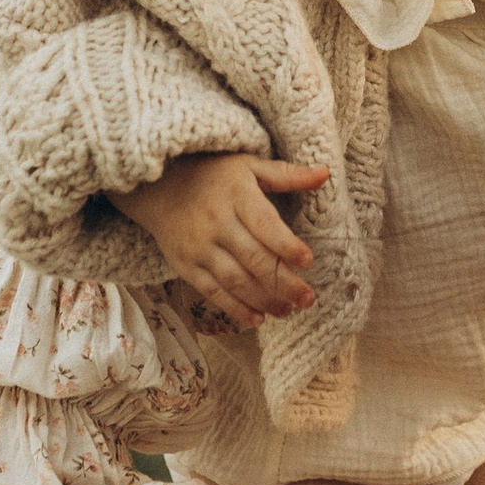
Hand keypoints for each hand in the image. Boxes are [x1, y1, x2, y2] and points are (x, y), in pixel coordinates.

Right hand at [120, 151, 328, 325]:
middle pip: (254, 259)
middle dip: (284, 283)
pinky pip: (213, 292)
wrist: (159, 186)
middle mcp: (217, 223)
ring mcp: (200, 248)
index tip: (308, 260)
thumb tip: (325, 174)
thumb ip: (287, 174)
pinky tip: (258, 319)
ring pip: (236, 281)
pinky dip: (236, 309)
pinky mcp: (187, 266)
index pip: (265, 225)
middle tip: (308, 299)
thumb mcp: (249, 165)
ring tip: (289, 311)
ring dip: (265, 300)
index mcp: (236, 196)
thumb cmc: (213, 175)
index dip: (287, 245)